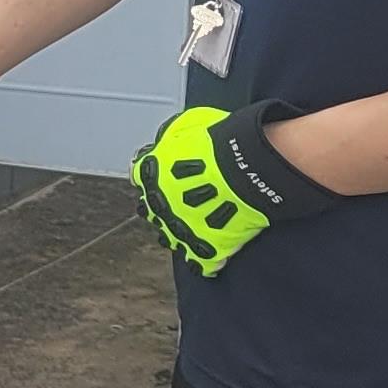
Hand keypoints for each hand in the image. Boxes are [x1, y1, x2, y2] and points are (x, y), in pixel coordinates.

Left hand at [133, 100, 338, 276]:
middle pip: (154, 211)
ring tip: (198, 224)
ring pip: (174, 237)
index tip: (168, 178)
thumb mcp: (187, 125)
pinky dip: (207, 259)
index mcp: (149, 175)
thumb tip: (169, 143)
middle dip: (166, 207)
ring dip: (183, 231)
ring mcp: (179, 229)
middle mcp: (157, 205)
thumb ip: (171, 139)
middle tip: (185, 200)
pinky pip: (202, 261)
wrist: (246, 166)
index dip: (157, 179)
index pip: (141, 179)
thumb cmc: (220, 141)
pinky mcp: (204, 248)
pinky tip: (214, 253)